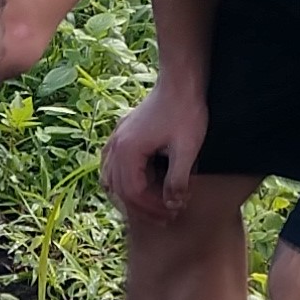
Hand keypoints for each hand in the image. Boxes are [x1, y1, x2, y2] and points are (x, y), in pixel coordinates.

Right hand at [105, 76, 207, 223]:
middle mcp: (115, 146)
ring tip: (151, 207)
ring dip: (130, 197)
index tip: (172, 213)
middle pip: (120, 190)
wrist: (181, 81)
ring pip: (112, 180)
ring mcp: (116, 139)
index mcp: (127, 150)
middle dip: (143, 208)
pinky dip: (121, 181)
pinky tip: (137, 186)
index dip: (152, 208)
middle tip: (165, 218)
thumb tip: (172, 205)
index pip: (133, 192)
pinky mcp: (122, 135)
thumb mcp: (187, 148)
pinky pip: (111, 165)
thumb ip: (178, 179)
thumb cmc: (185, 110)